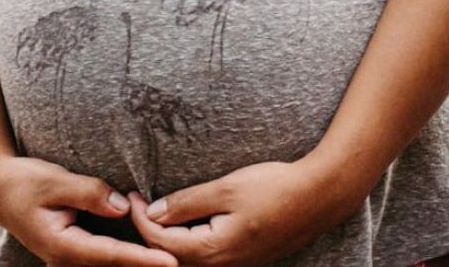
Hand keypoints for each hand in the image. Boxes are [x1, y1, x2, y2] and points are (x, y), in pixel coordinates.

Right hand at [0, 155, 177, 266]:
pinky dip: (124, 255)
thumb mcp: (55, 180)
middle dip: (146, 263)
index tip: (170, 262)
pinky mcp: (73, 249)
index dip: (143, 259)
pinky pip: (103, 256)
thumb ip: (90, 192)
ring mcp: (69, 257)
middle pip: (115, 266)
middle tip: (179, 260)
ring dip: (136, 260)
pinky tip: (144, 250)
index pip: (112, 256)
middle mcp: (67, 259)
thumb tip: (123, 206)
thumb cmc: (25, 181)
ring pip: (110, 264)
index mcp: (63, 246)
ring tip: (169, 258)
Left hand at [129, 160, 343, 265]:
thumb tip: (154, 212)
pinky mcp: (243, 258)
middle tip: (135, 202)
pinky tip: (182, 222)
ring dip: (166, 238)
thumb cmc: (274, 188)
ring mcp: (235, 265)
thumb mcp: (226, 188)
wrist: (318, 197)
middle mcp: (223, 266)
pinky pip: (205, 256)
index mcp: (215, 251)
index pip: (162, 240)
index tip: (130, 194)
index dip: (141, 218)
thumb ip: (188, 202)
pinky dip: (186, 241)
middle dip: (148, 232)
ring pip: (187, 258)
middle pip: (171, 255)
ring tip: (151, 210)